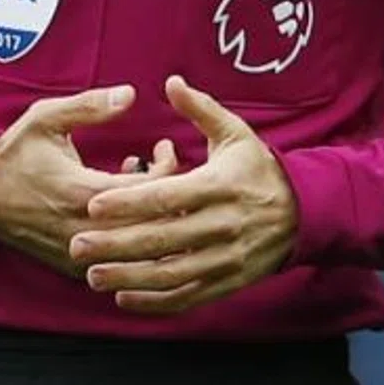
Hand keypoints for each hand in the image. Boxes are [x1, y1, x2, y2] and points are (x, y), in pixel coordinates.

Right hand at [0, 86, 162, 277]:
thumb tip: (130, 94)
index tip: (164, 148)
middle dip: (169, 196)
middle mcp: (85, 230)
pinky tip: (128, 214)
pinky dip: (132, 241)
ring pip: (138, 250)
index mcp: (82, 192)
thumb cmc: (14, 153)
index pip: (149, 190)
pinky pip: (119, 265)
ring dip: (152, 220)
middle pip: (152, 225)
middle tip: (165, 169)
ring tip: (148, 190)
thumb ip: (90, 106)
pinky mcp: (74, 268)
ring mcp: (80, 254)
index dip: (168, 168)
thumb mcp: (46, 118)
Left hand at [71, 75, 297, 315]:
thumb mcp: (236, 133)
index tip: (93, 204)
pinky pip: (188, 298)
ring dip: (129, 278)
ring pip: (171, 275)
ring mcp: (226, 258)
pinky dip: (155, 303)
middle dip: (116, 244)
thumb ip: (201, 109)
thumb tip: (170, 81)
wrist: (306, 212)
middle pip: (162, 239)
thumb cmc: (259, 169)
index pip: (167, 197)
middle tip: (77, 244)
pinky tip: (124, 299)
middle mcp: (223, 225)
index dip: (129, 201)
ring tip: (92, 275)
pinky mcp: (228, 282)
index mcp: (220, 186)